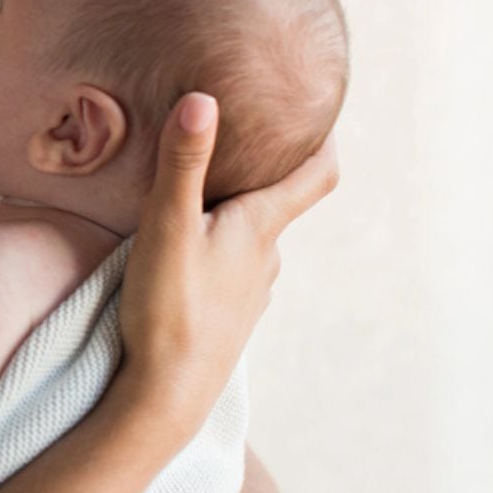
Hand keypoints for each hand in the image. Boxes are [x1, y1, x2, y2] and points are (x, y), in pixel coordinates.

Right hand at [118, 92, 339, 425]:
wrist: (167, 394)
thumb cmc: (170, 308)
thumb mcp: (168, 226)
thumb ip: (183, 163)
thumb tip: (203, 99)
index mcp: (261, 226)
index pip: (317, 175)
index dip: (325, 139)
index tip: (319, 108)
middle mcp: (267, 256)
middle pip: (280, 201)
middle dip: (266, 169)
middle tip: (241, 135)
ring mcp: (250, 290)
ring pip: (253, 236)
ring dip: (237, 211)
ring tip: (205, 190)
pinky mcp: (229, 315)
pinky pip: (232, 267)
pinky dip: (219, 247)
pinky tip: (187, 250)